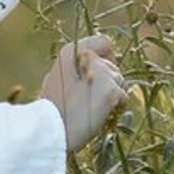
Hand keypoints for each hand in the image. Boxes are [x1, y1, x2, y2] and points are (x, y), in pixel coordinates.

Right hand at [38, 33, 128, 151]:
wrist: (49, 131)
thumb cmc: (51, 110)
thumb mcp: (55, 79)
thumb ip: (75, 69)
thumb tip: (92, 70)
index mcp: (71, 51)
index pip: (103, 42)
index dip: (107, 55)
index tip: (102, 71)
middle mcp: (89, 57)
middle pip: (113, 66)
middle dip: (108, 83)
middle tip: (93, 102)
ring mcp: (103, 73)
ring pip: (120, 81)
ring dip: (113, 96)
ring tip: (96, 111)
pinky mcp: (112, 91)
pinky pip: (123, 97)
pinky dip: (117, 108)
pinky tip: (103, 116)